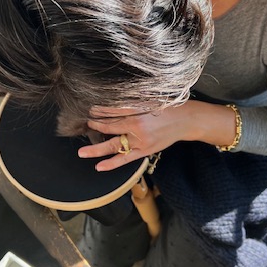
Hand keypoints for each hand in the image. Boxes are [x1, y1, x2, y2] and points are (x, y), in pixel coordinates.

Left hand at [78, 104, 193, 171]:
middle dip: (95, 125)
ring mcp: (140, 141)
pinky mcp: (144, 150)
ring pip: (114, 145)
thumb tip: (112, 101)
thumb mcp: (149, 99)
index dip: (99, 110)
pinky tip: (99, 166)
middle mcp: (137, 126)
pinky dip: (112, 163)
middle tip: (85, 124)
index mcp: (137, 110)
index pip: (112, 111)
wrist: (185, 121)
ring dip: (96, 149)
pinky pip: (125, 159)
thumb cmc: (167, 108)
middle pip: (109, 127)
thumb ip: (131, 101)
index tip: (90, 109)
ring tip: (82, 152)